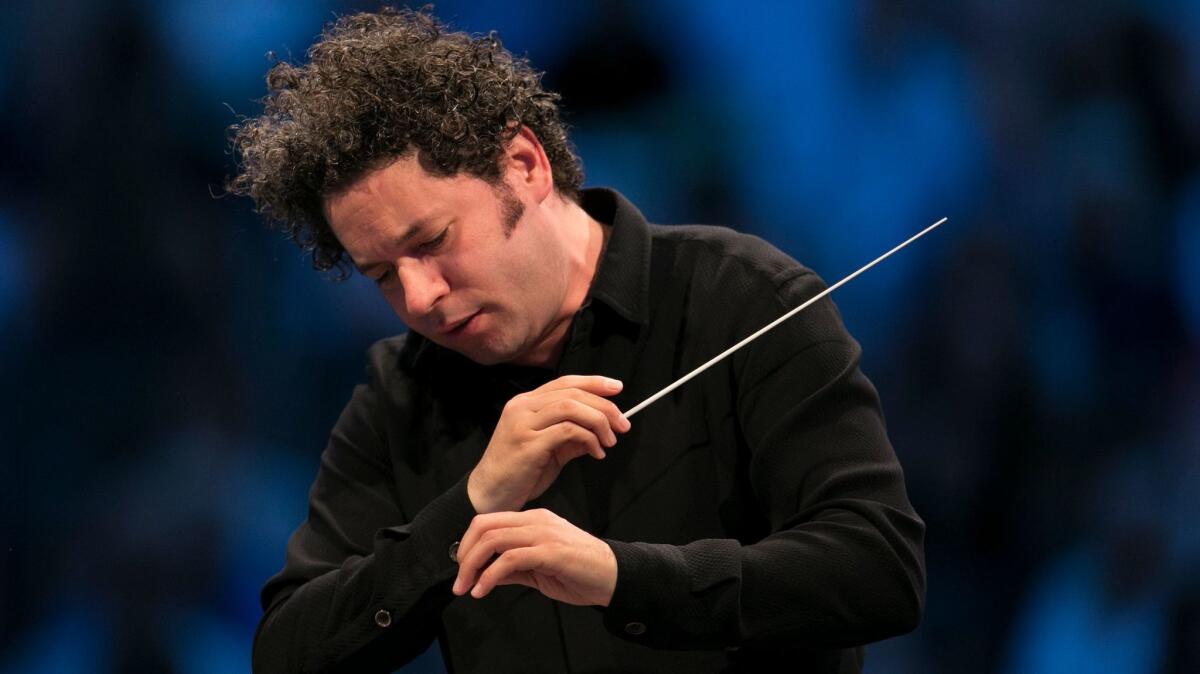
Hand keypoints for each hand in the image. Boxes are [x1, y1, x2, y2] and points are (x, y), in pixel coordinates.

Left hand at [452, 509, 617, 605]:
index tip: (461, 568)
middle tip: (458, 581)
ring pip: (493, 539)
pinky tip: (483, 590)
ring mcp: (543, 534)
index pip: (489, 521)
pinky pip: (510, 559)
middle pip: (485, 526)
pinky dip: (489, 576)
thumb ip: (513, 568)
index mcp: (534, 520)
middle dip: (464, 554)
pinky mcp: (550, 551)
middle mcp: (537, 521)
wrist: (613, 577)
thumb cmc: (580, 573)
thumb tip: (485, 575)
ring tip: (466, 588)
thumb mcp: (538, 570)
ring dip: (472, 566)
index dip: (468, 543)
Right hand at [468, 375, 630, 513]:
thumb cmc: (519, 473)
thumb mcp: (549, 449)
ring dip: (598, 421)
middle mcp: (522, 407)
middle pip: (572, 393)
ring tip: (610, 440)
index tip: (617, 388)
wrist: (489, 496)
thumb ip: (572, 436)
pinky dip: (589, 439)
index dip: (593, 382)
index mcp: (525, 403)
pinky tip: (596, 453)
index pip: (565, 382)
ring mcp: (523, 424)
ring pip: (571, 407)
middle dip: (604, 406)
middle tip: (623, 424)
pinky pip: (567, 431)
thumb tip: (602, 429)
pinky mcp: (528, 443)